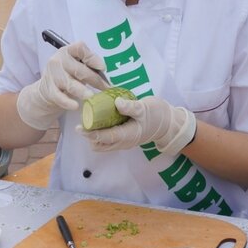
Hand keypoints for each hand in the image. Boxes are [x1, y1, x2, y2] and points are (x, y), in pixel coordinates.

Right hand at [16, 41, 108, 129]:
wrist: (47, 89)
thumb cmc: (67, 75)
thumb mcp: (76, 65)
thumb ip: (88, 66)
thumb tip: (106, 76)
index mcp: (67, 51)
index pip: (79, 49)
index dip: (92, 57)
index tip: (102, 68)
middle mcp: (58, 61)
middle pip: (78, 69)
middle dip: (94, 80)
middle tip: (106, 88)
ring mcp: (52, 75)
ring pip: (69, 83)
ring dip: (81, 90)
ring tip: (91, 96)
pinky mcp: (49, 90)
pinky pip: (60, 97)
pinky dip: (67, 102)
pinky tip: (75, 106)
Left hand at [78, 96, 196, 155]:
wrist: (168, 124)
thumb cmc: (157, 115)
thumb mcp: (145, 108)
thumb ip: (131, 106)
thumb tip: (116, 102)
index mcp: (128, 135)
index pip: (105, 138)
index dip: (90, 133)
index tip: (80, 127)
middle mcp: (123, 142)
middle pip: (100, 145)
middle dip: (89, 136)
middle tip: (83, 122)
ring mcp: (123, 142)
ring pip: (102, 145)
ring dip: (93, 136)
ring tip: (89, 121)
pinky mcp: (123, 138)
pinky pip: (107, 140)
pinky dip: (100, 134)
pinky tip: (98, 121)